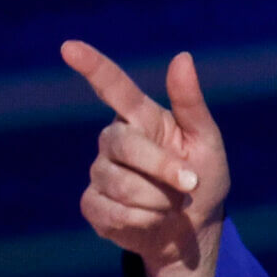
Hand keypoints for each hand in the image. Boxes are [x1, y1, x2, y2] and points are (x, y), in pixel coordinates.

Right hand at [62, 42, 228, 276]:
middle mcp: (113, 140)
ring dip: (160, 199)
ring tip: (173, 203)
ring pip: (121, 183)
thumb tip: (182, 57)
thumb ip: (191, 103)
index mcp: (141, 118)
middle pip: (124, 144)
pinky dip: (145, 219)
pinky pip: (113, 210)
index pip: (113, 87)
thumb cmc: (203, 179)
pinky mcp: (92, 204)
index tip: (69, 47)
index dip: (92, 67)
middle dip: (163, 167)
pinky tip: (154, 219)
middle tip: (191, 182)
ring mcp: (99, 172)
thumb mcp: (207, 142)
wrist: (192, 230)